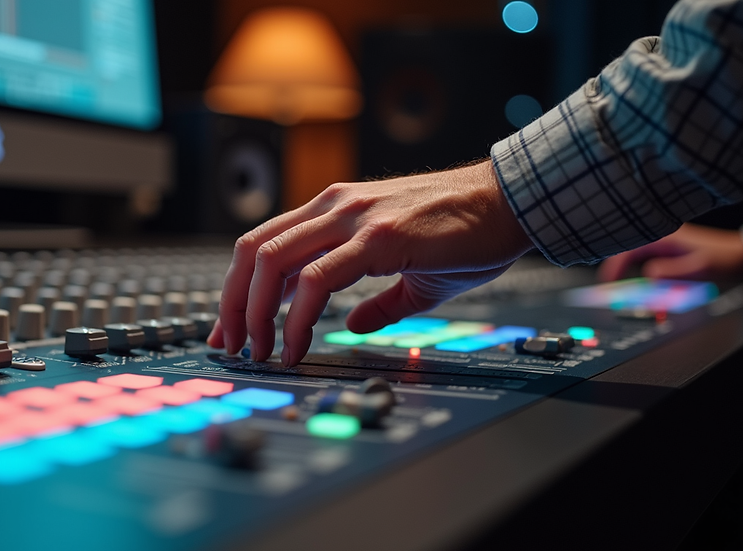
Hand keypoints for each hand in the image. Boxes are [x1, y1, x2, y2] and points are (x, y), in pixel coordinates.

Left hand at [206, 161, 533, 365]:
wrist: (511, 203)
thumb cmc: (466, 233)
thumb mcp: (410, 272)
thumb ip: (376, 299)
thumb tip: (351, 325)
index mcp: (335, 210)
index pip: (264, 244)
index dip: (238, 288)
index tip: (232, 329)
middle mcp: (334, 206)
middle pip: (253, 251)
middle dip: (231, 304)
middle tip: (232, 347)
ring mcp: (353, 217)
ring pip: (272, 261)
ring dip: (254, 313)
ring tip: (260, 352)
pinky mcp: (377, 236)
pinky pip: (315, 279)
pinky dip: (295, 317)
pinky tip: (296, 345)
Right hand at [597, 223, 742, 281]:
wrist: (742, 254)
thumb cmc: (723, 258)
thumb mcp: (698, 268)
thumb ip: (671, 271)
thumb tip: (648, 276)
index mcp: (663, 237)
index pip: (628, 249)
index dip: (614, 266)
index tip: (607, 281)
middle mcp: (662, 236)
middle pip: (628, 249)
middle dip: (616, 266)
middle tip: (609, 283)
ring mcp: (666, 241)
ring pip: (636, 253)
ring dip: (626, 267)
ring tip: (619, 282)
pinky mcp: (670, 249)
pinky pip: (645, 257)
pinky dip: (637, 267)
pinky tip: (639, 277)